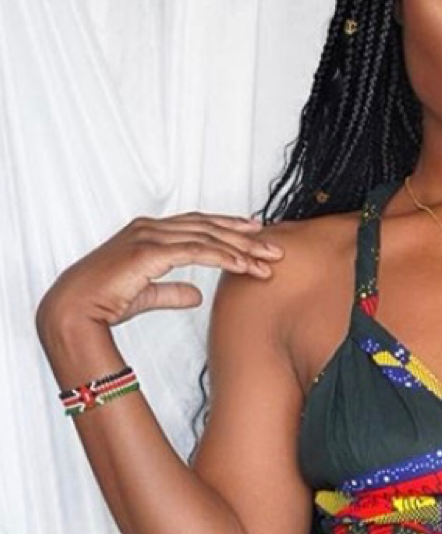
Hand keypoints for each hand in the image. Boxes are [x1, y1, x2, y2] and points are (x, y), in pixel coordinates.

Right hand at [37, 213, 283, 338]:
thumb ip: (172, 291)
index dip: (227, 227)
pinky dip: (224, 257)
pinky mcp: (150, 252)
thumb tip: (196, 294)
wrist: (75, 309)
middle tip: (274, 247)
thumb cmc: (104, 301)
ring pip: (207, 236)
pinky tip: (245, 266)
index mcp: (148, 233)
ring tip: (268, 261)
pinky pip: (197, 251)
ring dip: (241, 248)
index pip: (197, 225)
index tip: (254, 232)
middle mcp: (150, 228)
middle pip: (208, 227)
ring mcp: (149, 236)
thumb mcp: (147, 294)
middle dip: (244, 236)